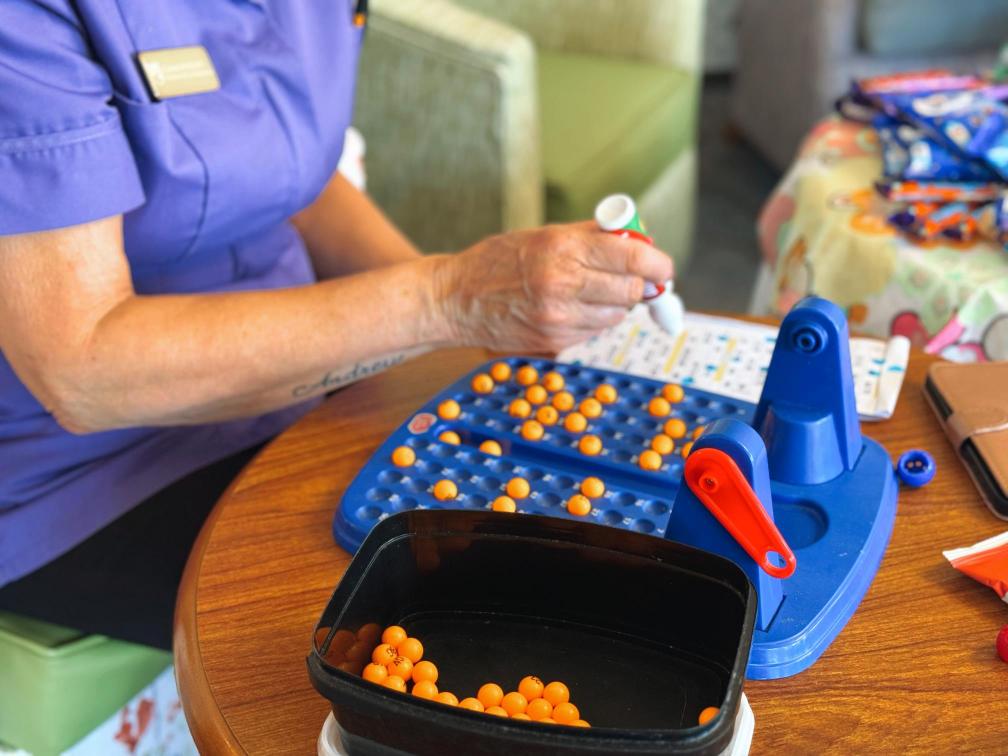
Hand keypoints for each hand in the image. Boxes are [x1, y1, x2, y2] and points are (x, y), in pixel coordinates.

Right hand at [432, 221, 673, 351]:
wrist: (455, 299)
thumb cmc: (496, 261)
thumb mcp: (543, 234)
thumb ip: (591, 236)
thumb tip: (637, 239)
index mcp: (563, 247)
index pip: (632, 257)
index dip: (657, 264)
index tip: (663, 268)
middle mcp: (563, 283)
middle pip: (630, 291)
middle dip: (639, 286)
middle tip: (636, 280)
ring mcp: (559, 316)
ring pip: (616, 316)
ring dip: (615, 305)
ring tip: (592, 292)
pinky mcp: (554, 341)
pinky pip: (594, 332)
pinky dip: (593, 320)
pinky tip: (572, 308)